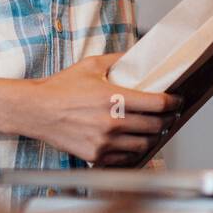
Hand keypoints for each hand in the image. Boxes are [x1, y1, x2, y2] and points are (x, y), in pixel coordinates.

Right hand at [21, 53, 180, 164]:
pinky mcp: (96, 156)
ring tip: (150, 129)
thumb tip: (136, 55)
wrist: (36, 110)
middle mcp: (112, 123)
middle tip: (167, 115)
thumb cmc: (60, 88)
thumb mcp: (90, 65)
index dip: (172, 102)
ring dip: (151, 136)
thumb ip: (117, 60)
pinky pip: (125, 157)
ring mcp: (104, 142)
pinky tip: (130, 141)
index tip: (176, 101)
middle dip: (165, 119)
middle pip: (155, 126)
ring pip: (143, 145)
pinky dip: (132, 150)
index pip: (157, 104)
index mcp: (114, 98)